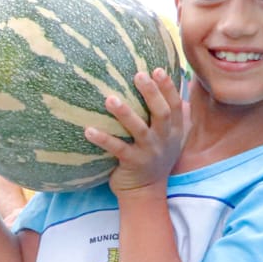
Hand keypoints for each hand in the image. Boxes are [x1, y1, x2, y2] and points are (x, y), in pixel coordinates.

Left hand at [88, 68, 189, 197]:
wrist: (146, 192)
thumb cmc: (153, 157)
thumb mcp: (167, 137)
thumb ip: (167, 116)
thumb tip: (161, 86)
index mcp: (174, 130)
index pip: (174, 105)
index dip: (168, 87)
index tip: (157, 69)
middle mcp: (164, 139)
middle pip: (161, 113)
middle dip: (151, 93)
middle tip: (138, 75)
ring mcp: (149, 152)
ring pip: (139, 129)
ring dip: (125, 114)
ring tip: (110, 99)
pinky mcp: (132, 163)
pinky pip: (117, 149)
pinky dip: (103, 139)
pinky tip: (88, 130)